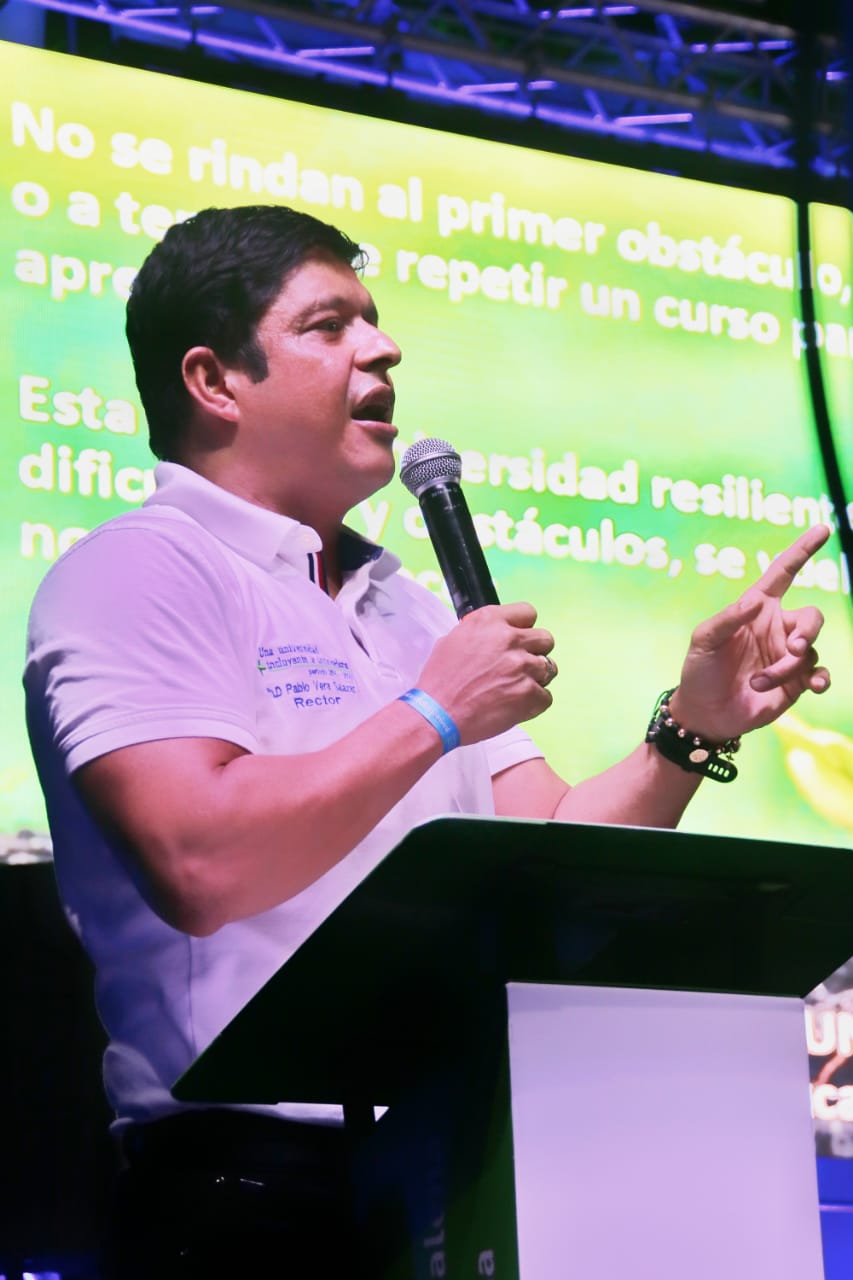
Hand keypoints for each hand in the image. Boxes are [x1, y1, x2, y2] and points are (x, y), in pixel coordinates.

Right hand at [417, 602, 555, 744]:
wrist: (437, 714)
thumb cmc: (440, 681)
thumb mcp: (453, 640)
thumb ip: (481, 632)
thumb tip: (494, 633)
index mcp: (489, 621)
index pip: (528, 612)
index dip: (524, 628)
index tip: (519, 639)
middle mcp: (509, 639)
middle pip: (546, 639)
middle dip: (536, 652)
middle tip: (519, 666)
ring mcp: (521, 666)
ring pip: (549, 668)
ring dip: (536, 678)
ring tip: (515, 688)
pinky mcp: (528, 693)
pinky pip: (546, 696)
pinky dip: (534, 703)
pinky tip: (515, 705)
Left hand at [671, 525, 830, 742]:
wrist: (706, 713)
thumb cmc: (700, 671)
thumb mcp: (704, 641)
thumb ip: (728, 619)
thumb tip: (755, 601)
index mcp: (757, 608)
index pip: (784, 573)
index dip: (802, 551)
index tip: (821, 528)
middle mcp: (777, 628)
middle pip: (812, 617)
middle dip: (807, 632)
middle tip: (792, 649)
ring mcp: (788, 655)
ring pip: (809, 651)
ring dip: (787, 668)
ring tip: (760, 682)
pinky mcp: (796, 682)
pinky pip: (820, 673)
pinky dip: (822, 679)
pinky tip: (815, 686)